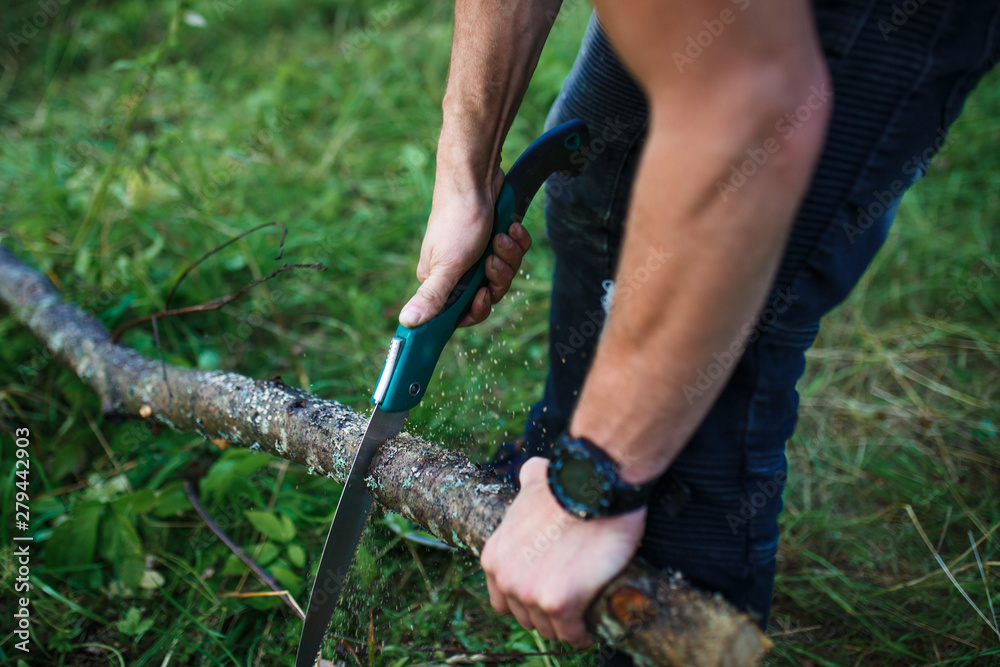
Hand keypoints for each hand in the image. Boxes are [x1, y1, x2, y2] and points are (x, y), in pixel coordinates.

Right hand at [399, 168, 531, 328]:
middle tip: (492, 259)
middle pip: (489, 294)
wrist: (474, 179)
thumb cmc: (457, 222)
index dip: (477, 308)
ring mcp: (479, 253)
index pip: (461, 313)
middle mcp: (458, 270)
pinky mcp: (495, 238)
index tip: (484, 295)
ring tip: (501, 237)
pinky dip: (516, 240)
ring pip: (504, 273)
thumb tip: (407, 323)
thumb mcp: (446, 266)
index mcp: (439, 280)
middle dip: (498, 277)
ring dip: (508, 256)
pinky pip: (514, 253)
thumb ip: (431, 298)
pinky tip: (510, 227)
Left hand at [480, 457, 646, 646]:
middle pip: (526, 616)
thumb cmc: (571, 485)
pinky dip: (583, 632)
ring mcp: (528, 592)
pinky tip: (592, 623)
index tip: (550, 590)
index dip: (528, 596)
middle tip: (572, 601)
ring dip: (566, 625)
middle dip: (547, 612)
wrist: (594, 487)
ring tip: (584, 612)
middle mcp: (504, 577)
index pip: (504, 597)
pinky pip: (571, 634)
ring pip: (549, 628)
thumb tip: (533, 470)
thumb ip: (528, 481)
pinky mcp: (557, 603)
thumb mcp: (536, 482)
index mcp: (494, 556)